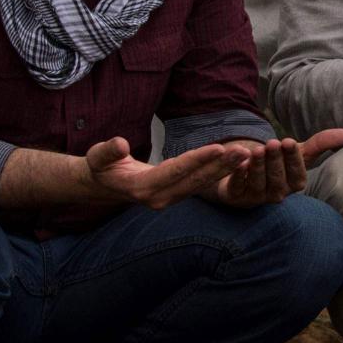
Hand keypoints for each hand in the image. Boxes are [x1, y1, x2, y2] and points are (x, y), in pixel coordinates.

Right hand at [82, 136, 248, 209]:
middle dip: (220, 165)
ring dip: (224, 169)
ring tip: (246, 155)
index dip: (198, 159)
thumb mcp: (97, 157)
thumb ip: (108, 151)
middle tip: (244, 151)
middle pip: (195, 180)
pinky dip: (217, 173)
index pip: (175, 171)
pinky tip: (234, 163)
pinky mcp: (175, 195)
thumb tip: (120, 144)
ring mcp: (169, 199)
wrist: (102, 185)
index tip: (219, 146)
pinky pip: (199, 184)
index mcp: (142, 188)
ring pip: (201, 183)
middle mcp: (159, 198)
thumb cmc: (100, 167)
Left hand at [213, 128, 342, 207]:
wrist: (247, 172)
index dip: (293, 160)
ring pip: (258, 185)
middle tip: (272, 143)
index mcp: (294, 185)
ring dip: (257, 168)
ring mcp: (255, 197)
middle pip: (277, 182)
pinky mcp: (235, 196)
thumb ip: (320, 143)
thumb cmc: (277, 163)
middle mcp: (276, 194)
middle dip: (275, 162)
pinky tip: (239, 162)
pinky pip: (237, 188)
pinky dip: (238, 176)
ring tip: (256, 150)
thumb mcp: (297, 151)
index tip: (288, 141)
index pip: (297, 176)